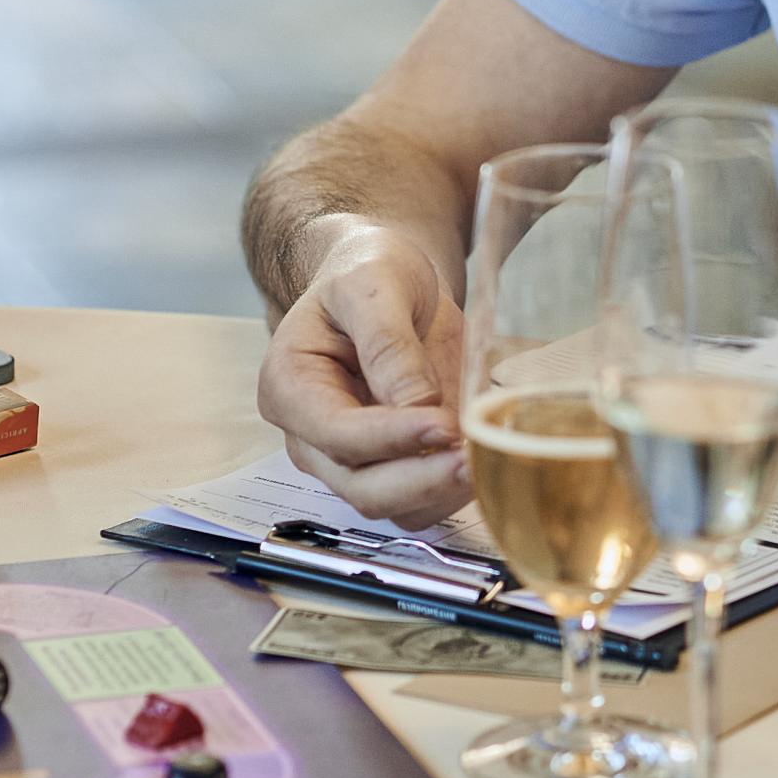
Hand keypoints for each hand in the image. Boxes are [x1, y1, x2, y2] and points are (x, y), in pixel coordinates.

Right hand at [256, 224, 467, 525]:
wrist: (385, 279)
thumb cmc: (368, 271)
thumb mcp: (374, 286)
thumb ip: (389, 344)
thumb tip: (419, 406)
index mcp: (290, 385)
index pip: (337, 433)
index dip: (391, 437)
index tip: (444, 427)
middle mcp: (311, 435)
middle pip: (360, 485)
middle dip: (419, 479)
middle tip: (473, 459)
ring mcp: (349, 458)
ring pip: (392, 506)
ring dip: (441, 493)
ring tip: (487, 459)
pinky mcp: (389, 466)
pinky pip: (418, 501)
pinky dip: (452, 491)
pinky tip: (483, 461)